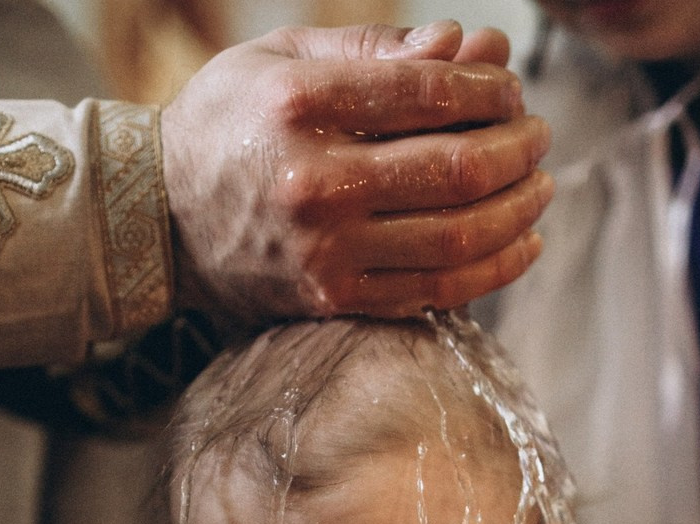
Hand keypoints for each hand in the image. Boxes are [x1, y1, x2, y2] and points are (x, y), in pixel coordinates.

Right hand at [161, 21, 552, 322]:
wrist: (158, 221)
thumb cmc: (224, 127)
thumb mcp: (280, 59)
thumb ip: (373, 50)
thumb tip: (463, 48)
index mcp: (301, 106)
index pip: (431, 93)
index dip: (491, 88)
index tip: (511, 89)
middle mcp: (316, 185)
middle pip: (456, 169)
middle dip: (518, 150)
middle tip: (540, 137)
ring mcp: (326, 253)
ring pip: (458, 238)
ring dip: (519, 212)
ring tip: (541, 187)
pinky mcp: (334, 299)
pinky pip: (434, 291)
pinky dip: (493, 270)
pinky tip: (522, 244)